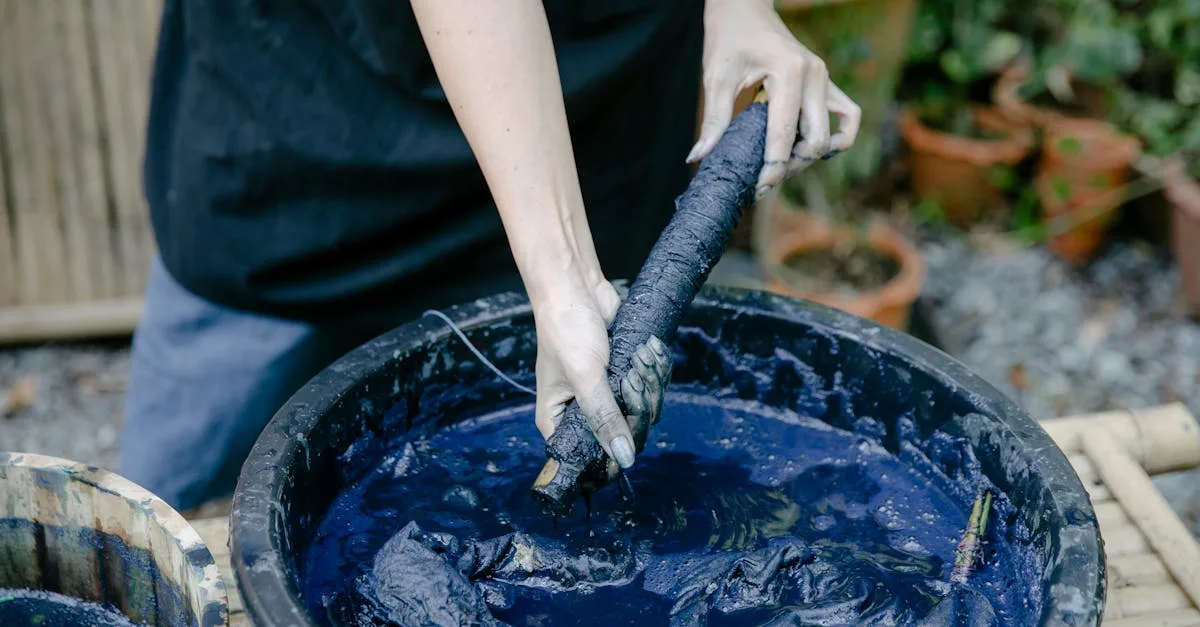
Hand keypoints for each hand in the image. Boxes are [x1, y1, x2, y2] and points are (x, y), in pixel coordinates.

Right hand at [532, 272, 639, 467]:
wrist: (577, 287)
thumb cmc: (567, 330)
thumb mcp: (585, 377)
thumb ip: (604, 418)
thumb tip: (624, 458)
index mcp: (558, 420)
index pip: (585, 458)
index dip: (610, 457)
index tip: (630, 442)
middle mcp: (580, 413)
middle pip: (623, 436)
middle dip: (637, 408)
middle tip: (632, 378)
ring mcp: (606, 395)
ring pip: (642, 412)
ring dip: (649, 384)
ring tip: (639, 357)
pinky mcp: (624, 376)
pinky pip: (650, 389)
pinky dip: (655, 371)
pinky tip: (648, 351)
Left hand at [689, 0, 861, 197]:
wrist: (744, 7)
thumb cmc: (728, 38)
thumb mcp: (716, 77)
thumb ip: (713, 120)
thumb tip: (698, 158)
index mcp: (789, 72)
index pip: (785, 133)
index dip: (774, 168)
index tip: (758, 190)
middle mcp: (815, 75)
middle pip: (816, 140)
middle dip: (791, 167)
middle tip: (764, 178)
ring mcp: (825, 78)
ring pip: (834, 133)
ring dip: (811, 155)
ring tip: (784, 162)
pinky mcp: (826, 82)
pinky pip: (848, 115)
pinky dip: (836, 137)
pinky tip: (810, 146)